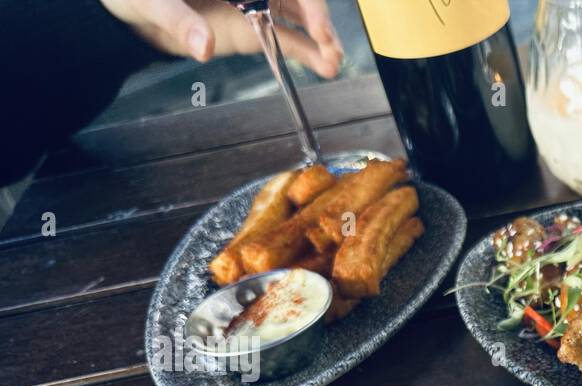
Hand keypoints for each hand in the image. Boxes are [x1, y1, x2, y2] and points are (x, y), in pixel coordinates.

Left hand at [101, 0, 343, 78]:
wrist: (131, 8)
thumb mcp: (151, 1)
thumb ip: (177, 20)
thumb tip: (202, 47)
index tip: (315, 21)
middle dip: (318, 17)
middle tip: (328, 43)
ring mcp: (256, 3)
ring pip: (299, 15)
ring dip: (321, 37)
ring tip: (333, 61)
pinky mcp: (254, 27)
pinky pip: (288, 37)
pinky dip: (308, 51)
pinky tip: (325, 65)